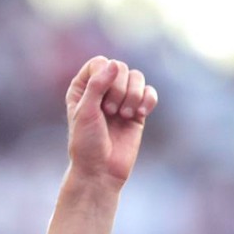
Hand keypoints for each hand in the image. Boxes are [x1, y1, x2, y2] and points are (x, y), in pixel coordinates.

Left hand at [64, 56, 157, 186]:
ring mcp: (121, 100)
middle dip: (119, 89)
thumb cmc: (86, 143)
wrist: (101, 171)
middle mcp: (102, 90)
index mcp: (83, 87)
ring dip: (133, 95)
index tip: (100, 100)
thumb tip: (115, 64)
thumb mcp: (86, 111)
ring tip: (125, 116)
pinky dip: (148, 100)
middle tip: (110, 112)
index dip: (104, 77)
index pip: (100, 62)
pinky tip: (140, 115)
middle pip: (120, 68)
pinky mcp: (137, 111)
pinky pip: (150, 92)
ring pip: (137, 77)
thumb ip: (97, 85)